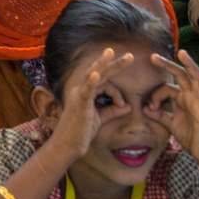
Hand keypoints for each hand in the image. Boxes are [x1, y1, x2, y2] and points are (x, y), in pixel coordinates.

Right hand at [43, 46, 136, 161]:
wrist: (68, 145)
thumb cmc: (82, 132)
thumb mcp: (101, 119)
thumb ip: (113, 110)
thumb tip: (128, 106)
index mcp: (87, 91)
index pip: (105, 84)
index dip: (116, 93)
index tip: (122, 105)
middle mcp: (81, 89)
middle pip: (100, 71)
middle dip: (115, 63)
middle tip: (130, 55)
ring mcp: (79, 94)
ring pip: (94, 75)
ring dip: (104, 64)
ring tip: (112, 53)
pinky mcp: (79, 103)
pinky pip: (86, 90)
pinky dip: (91, 82)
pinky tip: (96, 75)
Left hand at [153, 49, 198, 162]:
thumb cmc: (190, 135)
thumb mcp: (170, 123)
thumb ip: (159, 115)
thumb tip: (144, 108)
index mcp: (183, 97)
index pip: (166, 88)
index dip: (155, 96)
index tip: (150, 107)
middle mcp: (191, 95)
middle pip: (180, 75)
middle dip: (167, 65)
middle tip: (152, 56)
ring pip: (195, 78)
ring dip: (189, 65)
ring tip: (182, 54)